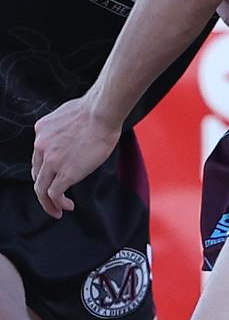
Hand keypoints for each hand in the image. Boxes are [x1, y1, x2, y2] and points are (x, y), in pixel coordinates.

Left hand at [32, 95, 120, 217]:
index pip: (38, 157)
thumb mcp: (67, 114)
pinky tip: (67, 206)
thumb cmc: (94, 109)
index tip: (52, 177)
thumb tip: (71, 136)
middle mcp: (41, 146)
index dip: (45, 170)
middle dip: (43, 188)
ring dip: (48, 202)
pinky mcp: (65, 173)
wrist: (101, 112)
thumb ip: (63, 128)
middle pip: (37, 174)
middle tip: (51, 198)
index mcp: (42, 130)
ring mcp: (51, 161)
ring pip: (41, 188)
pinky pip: (55, 194)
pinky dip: (58, 204)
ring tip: (56, 210)